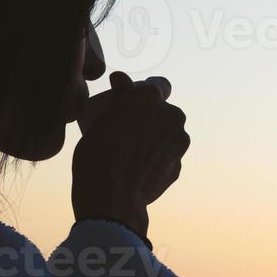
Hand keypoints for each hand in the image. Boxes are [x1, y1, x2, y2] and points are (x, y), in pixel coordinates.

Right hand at [71, 72, 188, 236]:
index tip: (131, 104)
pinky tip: (136, 171)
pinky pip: (167, 158)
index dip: (144, 94)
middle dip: (150, 119)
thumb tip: (121, 78)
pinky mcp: (179, 167)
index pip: (157, 86)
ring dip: (155, 140)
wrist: (110, 198)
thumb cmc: (97, 154)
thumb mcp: (100, 119)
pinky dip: (155, 161)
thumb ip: (119, 96)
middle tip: (125, 132)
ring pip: (167, 135)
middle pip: (164, 112)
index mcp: (151, 97)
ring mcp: (179, 143)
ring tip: (130, 154)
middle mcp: (173, 116)